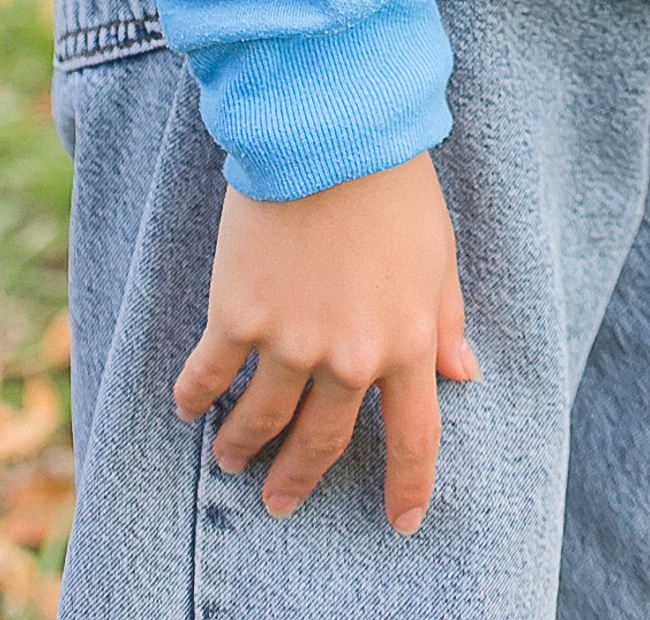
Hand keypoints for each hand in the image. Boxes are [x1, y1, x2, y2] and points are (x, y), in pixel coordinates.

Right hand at [172, 155, 477, 527]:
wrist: (329, 128)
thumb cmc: (393, 182)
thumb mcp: (439, 254)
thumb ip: (445, 320)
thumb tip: (462, 373)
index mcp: (407, 343)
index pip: (414, 438)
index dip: (408, 487)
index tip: (402, 521)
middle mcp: (350, 358)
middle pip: (324, 442)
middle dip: (299, 477)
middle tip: (281, 500)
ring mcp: (290, 341)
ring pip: (262, 419)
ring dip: (243, 445)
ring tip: (231, 457)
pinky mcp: (238, 314)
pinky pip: (211, 374)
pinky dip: (196, 396)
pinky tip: (187, 407)